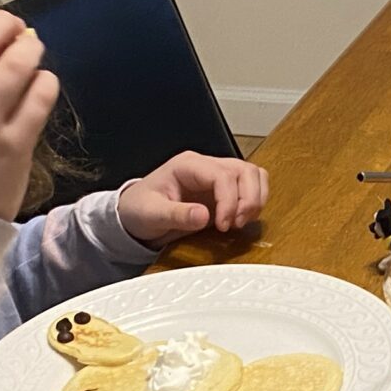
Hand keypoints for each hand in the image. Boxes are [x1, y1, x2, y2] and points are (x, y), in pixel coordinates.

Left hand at [118, 152, 269, 246]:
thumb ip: (177, 215)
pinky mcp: (224, 191)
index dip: (229, 201)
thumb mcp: (151, 214)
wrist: (135, 216)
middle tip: (237, 224)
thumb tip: (204, 216)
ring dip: (255, 199)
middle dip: (248, 199)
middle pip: (244, 170)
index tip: (224, 225)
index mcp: (187, 165)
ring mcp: (217, 177)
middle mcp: (206, 166)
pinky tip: (242, 220)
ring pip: (253, 175)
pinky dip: (255, 203)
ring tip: (242, 222)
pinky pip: (251, 188)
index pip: (222, 175)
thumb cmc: (139, 210)